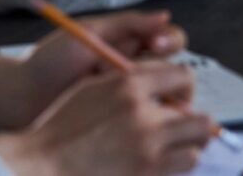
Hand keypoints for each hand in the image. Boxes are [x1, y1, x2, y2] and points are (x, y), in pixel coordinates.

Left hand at [0, 11, 186, 129]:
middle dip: (168, 73)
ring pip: (164, 98)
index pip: (168, 39)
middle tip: (143, 78)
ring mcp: (128, 100)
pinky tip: (131, 121)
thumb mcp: (87, 34)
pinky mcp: (119, 124)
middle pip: (174, 70)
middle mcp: (134, 71)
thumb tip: (165, 15)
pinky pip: (147, 123)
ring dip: (157, 99)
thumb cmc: (50, 62)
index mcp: (129, 44)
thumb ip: (126, 24)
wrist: (19, 100)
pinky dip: (148, 122)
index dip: (169, 41)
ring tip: (132, 102)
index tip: (154, 46)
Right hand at [0, 61, 214, 175]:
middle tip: (182, 126)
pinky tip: (160, 163)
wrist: (41, 168)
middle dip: (194, 120)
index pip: (184, 77)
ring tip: (173, 148)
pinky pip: (184, 166)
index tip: (177, 98)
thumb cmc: (60, 128)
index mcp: (130, 85)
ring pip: (197, 144)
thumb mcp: (91, 88)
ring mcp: (147, 149)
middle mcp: (144, 115)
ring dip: (188, 145)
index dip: (184, 88)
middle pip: (200, 116)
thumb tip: (160, 82)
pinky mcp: (147, 174)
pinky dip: (178, 164)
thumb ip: (129, 80)